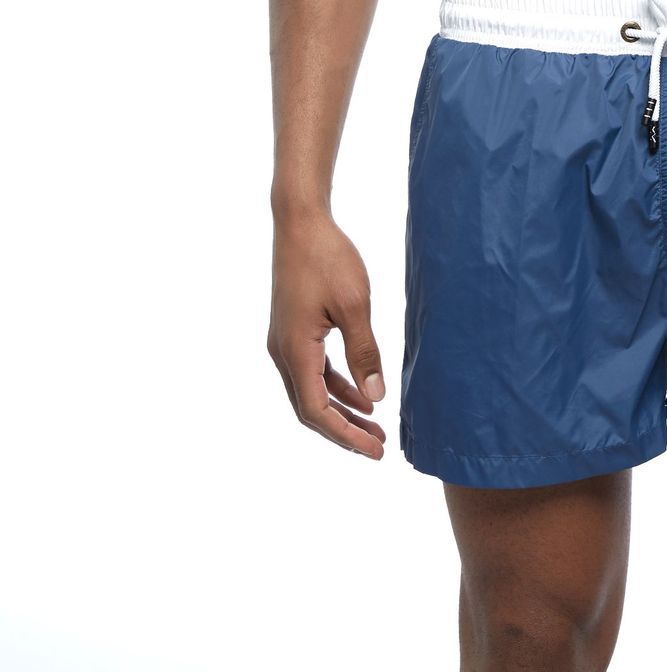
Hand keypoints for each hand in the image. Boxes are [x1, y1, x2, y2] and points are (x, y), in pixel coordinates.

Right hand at [267, 209, 387, 457]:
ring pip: (311, 391)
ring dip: (341, 410)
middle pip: (310, 409)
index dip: (346, 435)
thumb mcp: (355, 304)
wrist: (301, 222)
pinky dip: (335, 386)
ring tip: (375, 425)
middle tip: (379, 446)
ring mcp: (284, 342)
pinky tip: (360, 392)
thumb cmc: (328, 257)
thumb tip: (375, 398)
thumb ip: (364, 352)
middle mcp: (282, 352)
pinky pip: (312, 370)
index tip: (375, 449)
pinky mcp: (292, 331)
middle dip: (345, 431)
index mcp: (294, 350)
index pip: (317, 411)